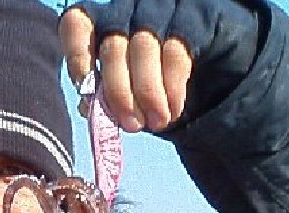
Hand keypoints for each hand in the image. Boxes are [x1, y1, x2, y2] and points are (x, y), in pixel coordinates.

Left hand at [60, 1, 261, 132]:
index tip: (87, 88)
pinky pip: (176, 54)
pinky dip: (172, 89)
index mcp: (102, 22)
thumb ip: (105, 98)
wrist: (211, 69)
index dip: (77, 57)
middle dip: (119, 92)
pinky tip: (174, 109)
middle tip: (132, 125)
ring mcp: (160, 8)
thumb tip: (89, 110)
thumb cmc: (156, 80)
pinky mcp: (192, 17)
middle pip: (113, 45)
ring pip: (144, 47)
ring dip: (148, 93)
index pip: (77, 24)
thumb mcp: (127, 90)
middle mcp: (128, 7)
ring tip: (156, 121)